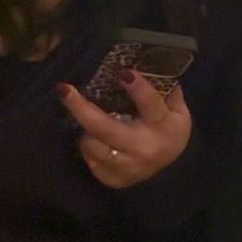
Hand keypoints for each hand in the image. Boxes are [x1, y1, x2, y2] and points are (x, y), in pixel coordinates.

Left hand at [57, 72, 191, 187]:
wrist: (172, 173)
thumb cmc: (170, 132)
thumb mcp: (178, 111)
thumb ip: (166, 90)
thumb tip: (146, 62)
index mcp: (164, 126)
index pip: (150, 105)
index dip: (138, 88)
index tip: (122, 72)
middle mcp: (145, 148)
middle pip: (105, 127)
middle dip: (80, 107)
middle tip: (63, 89)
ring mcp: (128, 167)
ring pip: (92, 144)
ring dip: (87, 130)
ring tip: (92, 120)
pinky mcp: (114, 179)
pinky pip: (90, 160)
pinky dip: (90, 147)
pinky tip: (97, 141)